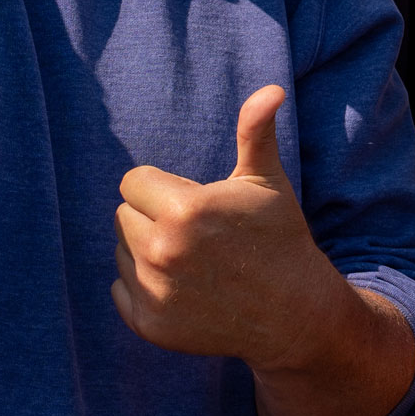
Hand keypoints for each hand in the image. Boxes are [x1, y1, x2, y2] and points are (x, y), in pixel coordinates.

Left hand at [112, 86, 352, 369]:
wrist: (294, 313)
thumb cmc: (279, 236)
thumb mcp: (267, 181)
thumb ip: (256, 131)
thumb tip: (272, 89)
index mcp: (184, 209)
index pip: (132, 182)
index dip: (164, 188)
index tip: (196, 202)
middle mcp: (161, 252)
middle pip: (123, 216)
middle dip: (153, 217)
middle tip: (197, 233)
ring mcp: (154, 293)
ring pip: (121, 252)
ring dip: (146, 251)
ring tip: (193, 260)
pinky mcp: (149, 326)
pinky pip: (120, 290)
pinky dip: (143, 288)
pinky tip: (183, 288)